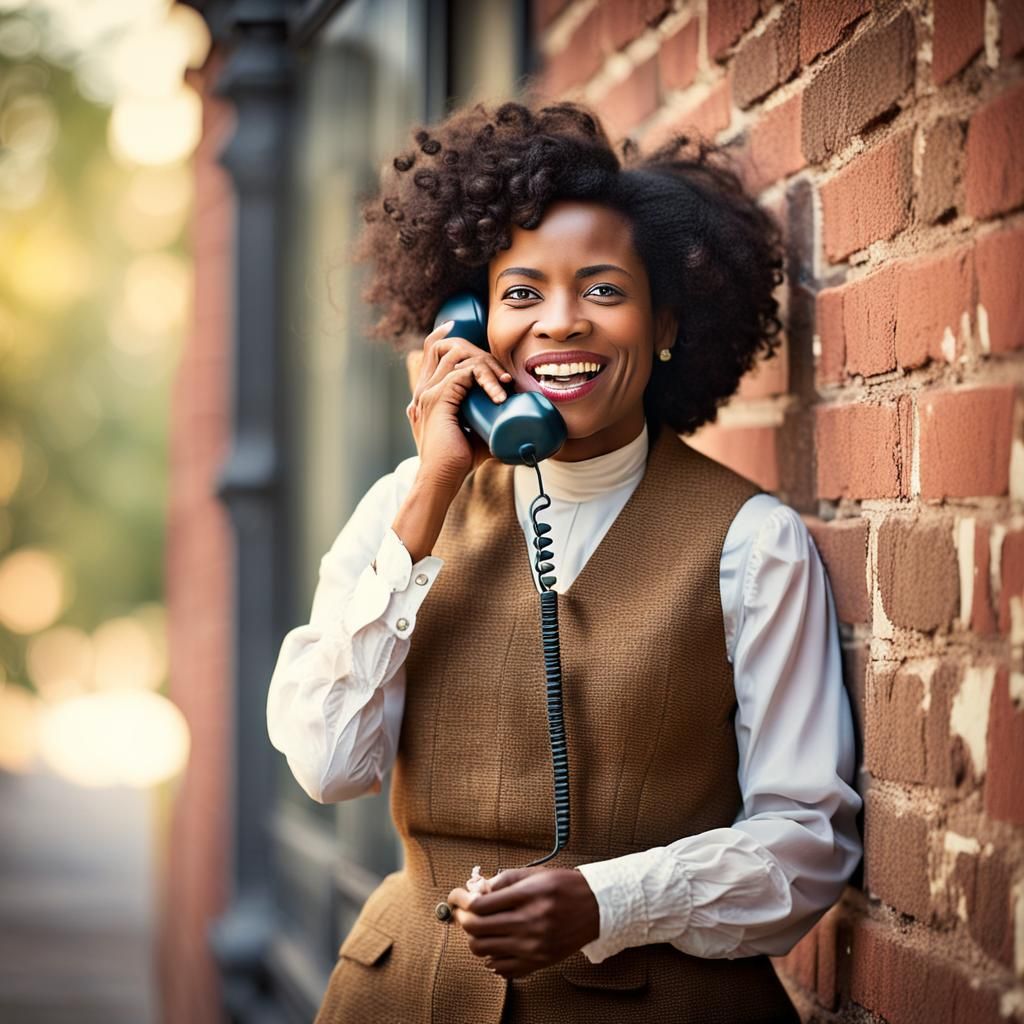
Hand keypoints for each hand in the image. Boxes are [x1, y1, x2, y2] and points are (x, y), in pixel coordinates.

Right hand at [406, 320, 513, 493]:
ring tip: (505, 384)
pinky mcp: (437, 398)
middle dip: (480, 351)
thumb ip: (488, 424)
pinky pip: (464, 373)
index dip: (446, 334)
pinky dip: (486, 379)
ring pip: (459, 355)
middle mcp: (424, 388)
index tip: (464, 328)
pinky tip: (500, 394)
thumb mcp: (475, 434)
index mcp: (427, 392)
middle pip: (446, 345)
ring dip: (487, 364)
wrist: (441, 480)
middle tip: (502, 375)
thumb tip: (519, 428)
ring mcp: (428, 392)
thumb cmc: (458, 463)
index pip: (431, 350)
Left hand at [446, 866, 600, 979]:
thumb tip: (476, 888)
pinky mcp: (538, 962)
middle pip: (477, 928)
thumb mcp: (535, 874)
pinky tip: (497, 944)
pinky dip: (491, 957)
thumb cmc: (566, 887)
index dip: (461, 900)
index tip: (455, 896)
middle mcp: (529, 922)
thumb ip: (504, 880)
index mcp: (528, 896)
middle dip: (462, 919)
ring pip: (484, 949)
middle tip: (463, 911)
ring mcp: (533, 946)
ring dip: (475, 938)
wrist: (597, 909)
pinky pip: (501, 968)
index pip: (480, 904)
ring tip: (480, 927)